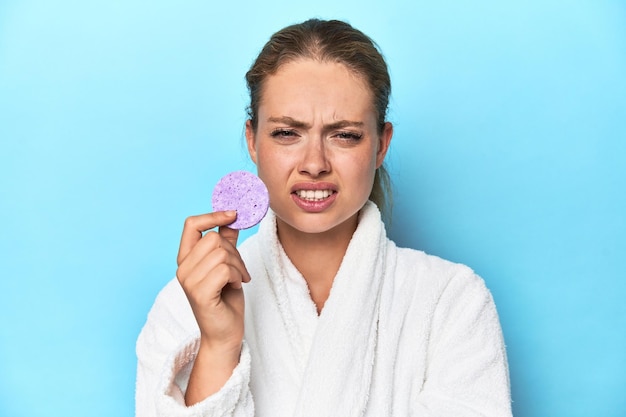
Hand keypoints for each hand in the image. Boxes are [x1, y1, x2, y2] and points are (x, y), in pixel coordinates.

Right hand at [176, 210, 250, 354]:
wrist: (225, 334)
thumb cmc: (226, 300)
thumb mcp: (227, 266)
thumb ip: (226, 243)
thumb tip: (233, 218)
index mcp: (186, 259)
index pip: (191, 224)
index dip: (213, 215)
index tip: (234, 214)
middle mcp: (183, 269)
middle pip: (214, 239)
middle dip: (234, 252)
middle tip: (239, 270)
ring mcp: (189, 281)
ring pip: (222, 253)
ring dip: (238, 266)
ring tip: (239, 279)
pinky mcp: (200, 293)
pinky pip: (224, 269)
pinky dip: (237, 275)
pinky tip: (236, 286)